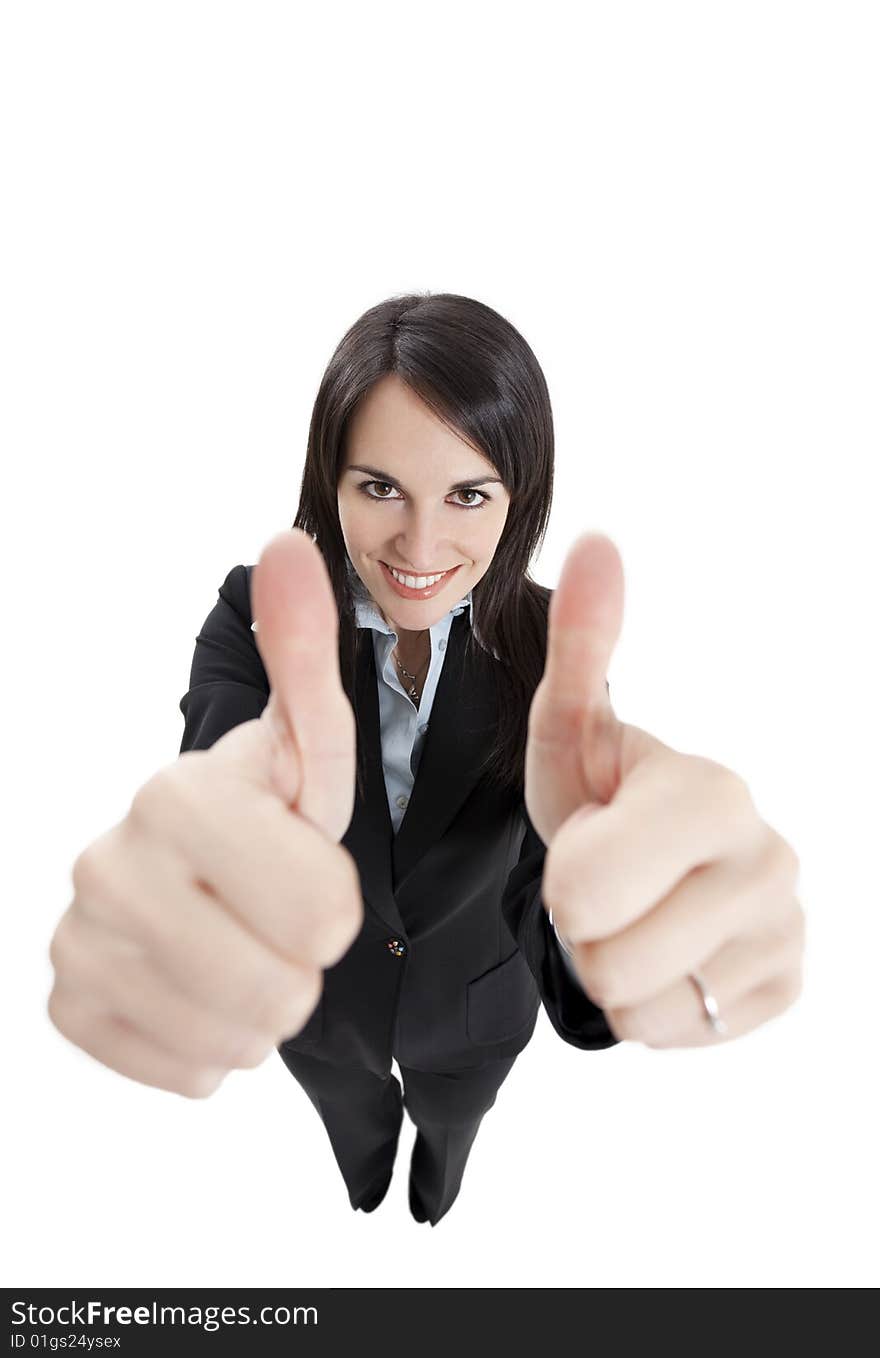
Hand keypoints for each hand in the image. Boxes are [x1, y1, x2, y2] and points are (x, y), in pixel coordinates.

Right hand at [48, 529, 361, 1095]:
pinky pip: (182, 1074)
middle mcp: (106, 862)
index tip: (306, 872)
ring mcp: (76, 940)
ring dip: (261, 1011)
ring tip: (242, 952)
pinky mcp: (66, 1005)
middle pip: (278, 991)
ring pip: (234, 1043)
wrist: (190, 874)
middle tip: (276, 923)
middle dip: (301, 967)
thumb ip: (304, 656)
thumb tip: (287, 543)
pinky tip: (199, 988)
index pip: (322, 915)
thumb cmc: (262, 811)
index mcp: (176, 793)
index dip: (336, 905)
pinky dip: (211, 1047)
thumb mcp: (303, 746)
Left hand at [524, 533, 804, 1047]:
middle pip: (607, 960)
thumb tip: (599, 541)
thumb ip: (581, 644)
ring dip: (615, 972)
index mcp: (710, 790)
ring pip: (638, 1006)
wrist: (652, 861)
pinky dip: (656, 1006)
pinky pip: (678, 1032)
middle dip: (584, 932)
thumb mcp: (569, 730)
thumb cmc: (602, 794)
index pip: (583, 890)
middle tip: (608, 889)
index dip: (561, 881)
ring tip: (637, 918)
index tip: (589, 846)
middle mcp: (769, 856)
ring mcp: (786, 924)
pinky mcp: (789, 981)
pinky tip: (671, 952)